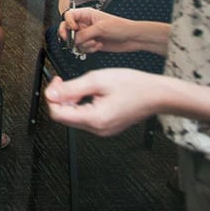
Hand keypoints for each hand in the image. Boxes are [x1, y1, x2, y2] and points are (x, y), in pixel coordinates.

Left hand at [45, 69, 163, 136]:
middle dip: (61, 98)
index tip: (56, 83)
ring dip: (72, 101)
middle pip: (65, 116)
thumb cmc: (134, 86)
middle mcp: (98, 129)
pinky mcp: (107, 126)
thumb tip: (51, 94)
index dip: (52, 97)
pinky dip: (82, 105)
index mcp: (95, 119)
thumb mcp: (97, 80)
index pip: (58, 114)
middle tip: (66, 81)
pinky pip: (86, 117)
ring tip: (83, 85)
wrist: (158, 94)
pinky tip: (90, 93)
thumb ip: (71, 88)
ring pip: (75, 117)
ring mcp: (103, 130)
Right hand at [58, 7, 138, 54]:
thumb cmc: (121, 27)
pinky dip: (89, 49)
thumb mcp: (100, 28)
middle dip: (70, 36)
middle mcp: (86, 23)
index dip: (68, 22)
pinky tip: (98, 45)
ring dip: (84, 44)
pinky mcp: (92, 43)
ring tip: (94, 42)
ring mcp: (89, 34)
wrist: (132, 38)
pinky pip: (83, 48)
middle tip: (71, 40)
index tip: (73, 29)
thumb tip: (73, 40)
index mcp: (87, 14)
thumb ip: (84, 34)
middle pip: (68, 29)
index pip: (69, 15)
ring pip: (75, 41)